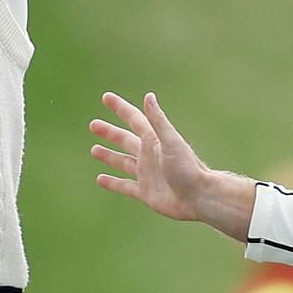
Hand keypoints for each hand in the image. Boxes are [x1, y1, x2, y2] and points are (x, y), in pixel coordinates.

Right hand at [90, 90, 221, 225]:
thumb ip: (158, 121)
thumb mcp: (171, 141)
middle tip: (93, 125)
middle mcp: (148, 155)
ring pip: (122, 162)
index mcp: (154, 140)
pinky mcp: (145, 192)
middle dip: (109, 132)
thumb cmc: (188, 168)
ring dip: (109, 155)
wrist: (199, 197)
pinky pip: (124, 185)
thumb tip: (148, 95)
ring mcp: (146, 174)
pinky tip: (100, 179)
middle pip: (124, 140)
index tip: (106, 97)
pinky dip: (112, 182)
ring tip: (94, 150)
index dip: (120, 108)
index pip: (134, 119)